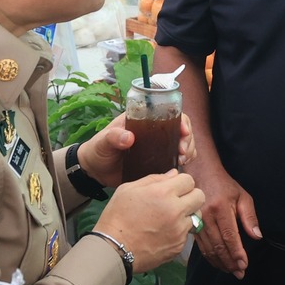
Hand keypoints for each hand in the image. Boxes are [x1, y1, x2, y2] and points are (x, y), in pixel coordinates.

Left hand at [77, 114, 194, 187]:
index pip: (168, 113)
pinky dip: (183, 161)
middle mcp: (154, 131)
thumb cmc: (98, 149)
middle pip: (180, 128)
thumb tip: (129, 137)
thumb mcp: (103, 141)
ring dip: (188, 150)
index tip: (183, 132)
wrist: (95, 171)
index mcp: (143, 119)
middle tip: (182, 152)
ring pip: (182, 143)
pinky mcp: (157, 161)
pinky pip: (176, 159)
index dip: (181, 120)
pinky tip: (180, 166)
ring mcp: (157, 147)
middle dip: (187, 139)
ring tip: (182, 160)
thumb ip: (113, 137)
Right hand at [94, 170, 204, 272]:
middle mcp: (175, 211)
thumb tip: (173, 174)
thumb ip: (154, 179)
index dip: (181, 182)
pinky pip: (187, 233)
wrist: (113, 249)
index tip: (174, 187)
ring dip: (186, 214)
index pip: (189, 180)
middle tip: (177, 200)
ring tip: (170, 217)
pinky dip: (179, 231)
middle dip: (190, 195)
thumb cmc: (117, 217)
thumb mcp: (128, 189)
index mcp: (163, 193)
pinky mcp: (178, 246)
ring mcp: (179, 230)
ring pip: (196, 215)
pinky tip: (163, 232)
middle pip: (200, 196)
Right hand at [184, 153, 260, 277]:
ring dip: (220, 262)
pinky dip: (210, 257)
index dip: (237, 253)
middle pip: (218, 246)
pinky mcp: (190, 225)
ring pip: (208, 248)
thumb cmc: (224, 185)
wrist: (199, 173)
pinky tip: (217, 262)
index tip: (244, 265)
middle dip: (230, 262)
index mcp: (221, 208)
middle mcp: (206, 216)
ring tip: (230, 271)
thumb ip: (249, 217)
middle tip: (239, 273)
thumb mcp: (242, 196)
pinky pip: (200, 246)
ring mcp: (196, 221)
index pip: (230, 236)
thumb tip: (256, 236)